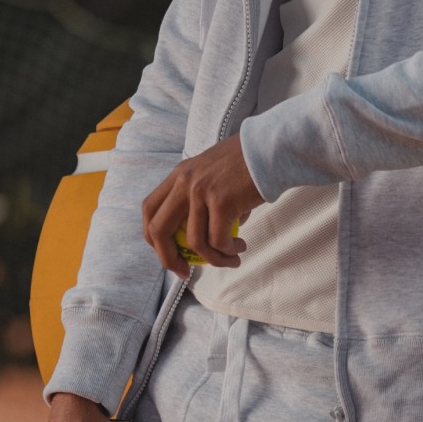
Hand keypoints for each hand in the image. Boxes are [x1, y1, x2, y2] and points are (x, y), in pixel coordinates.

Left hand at [142, 133, 262, 274]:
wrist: (271, 149)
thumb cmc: (249, 163)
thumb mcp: (215, 174)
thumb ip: (205, 199)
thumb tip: (211, 234)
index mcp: (180, 174)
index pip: (150, 209)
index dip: (153, 237)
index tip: (169, 253)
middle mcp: (184, 181)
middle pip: (159, 229)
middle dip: (167, 258)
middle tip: (184, 272)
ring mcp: (201, 191)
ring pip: (194, 242)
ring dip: (213, 259)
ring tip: (232, 260)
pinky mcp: (222, 202)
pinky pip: (218, 240)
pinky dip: (228, 251)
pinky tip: (240, 247)